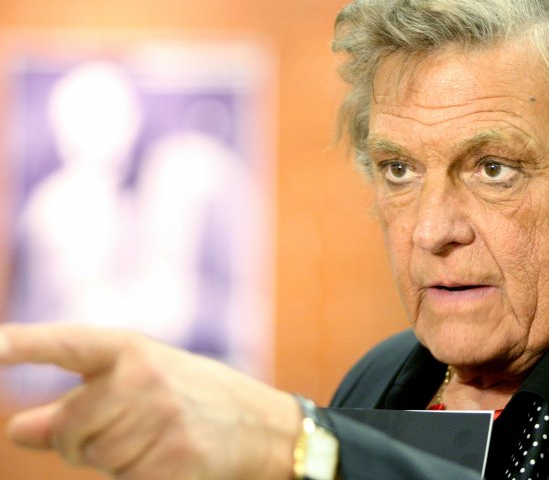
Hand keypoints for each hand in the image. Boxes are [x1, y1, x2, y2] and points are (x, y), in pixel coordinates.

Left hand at [0, 323, 301, 479]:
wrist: (261, 425)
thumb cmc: (191, 398)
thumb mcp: (140, 385)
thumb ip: (78, 403)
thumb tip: (16, 429)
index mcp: (131, 349)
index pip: (67, 344)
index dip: (24, 345)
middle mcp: (144, 378)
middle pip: (69, 428)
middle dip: (82, 441)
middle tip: (128, 430)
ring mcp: (159, 418)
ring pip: (94, 459)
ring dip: (114, 462)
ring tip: (156, 441)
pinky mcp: (171, 459)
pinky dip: (135, 477)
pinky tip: (164, 461)